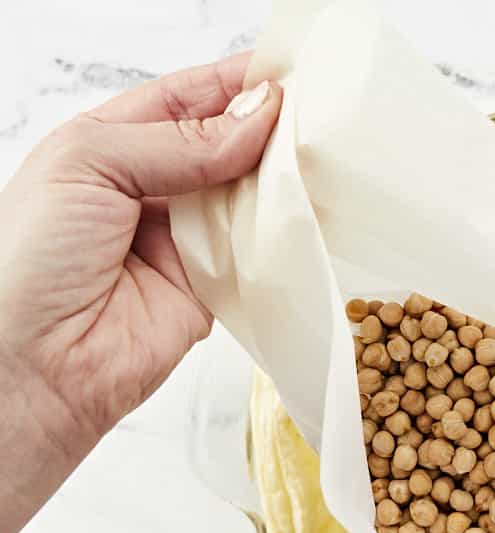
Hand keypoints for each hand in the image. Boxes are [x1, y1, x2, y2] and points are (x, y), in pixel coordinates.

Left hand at [0, 54, 280, 532]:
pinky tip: (313, 216)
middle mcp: (155, 189)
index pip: (186, 99)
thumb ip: (178, 141)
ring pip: (252, 197)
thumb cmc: (31, 258)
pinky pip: (261, 254)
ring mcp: (188, 240)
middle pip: (229, 146)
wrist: (37, 363)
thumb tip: (259, 116)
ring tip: (327, 160)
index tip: (289, 71)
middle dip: (271, 131)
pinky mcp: (216, 288)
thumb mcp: (90, 164)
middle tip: (321, 117)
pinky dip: (285, 237)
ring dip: (284, 182)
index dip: (235, 83)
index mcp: (113, 144)